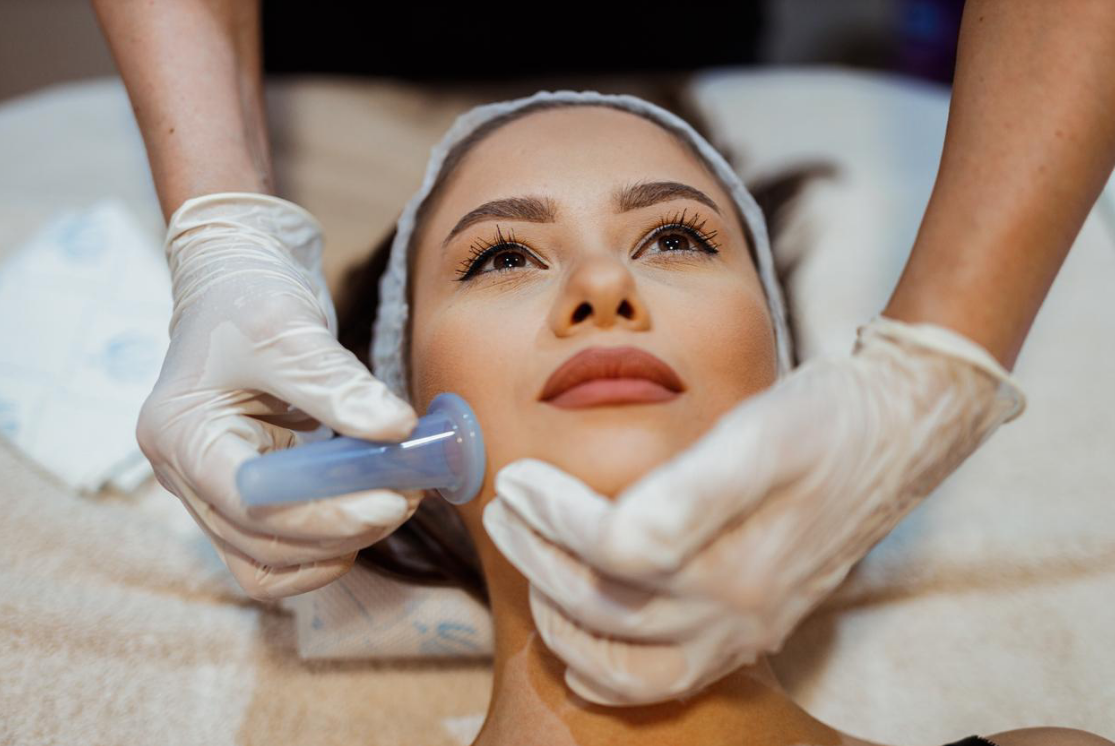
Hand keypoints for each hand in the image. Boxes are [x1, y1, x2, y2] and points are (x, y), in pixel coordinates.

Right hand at [137, 193, 420, 600]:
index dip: (323, 514)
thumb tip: (399, 430)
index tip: (391, 499)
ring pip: (269, 560)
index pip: (249, 502)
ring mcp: (211, 490)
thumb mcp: (289, 328)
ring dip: (338, 544)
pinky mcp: (245, 493)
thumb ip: (340, 383)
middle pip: (261, 542)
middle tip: (408, 496)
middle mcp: (185, 474)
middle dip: (341, 529)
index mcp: (181, 433)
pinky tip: (369, 508)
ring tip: (396, 499)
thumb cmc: (248, 295)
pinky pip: (280, 549)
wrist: (237, 281)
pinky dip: (327, 542)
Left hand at [483, 315, 1024, 704]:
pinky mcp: (748, 631)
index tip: (520, 478)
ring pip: (625, 666)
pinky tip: (576, 643)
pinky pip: (660, 683)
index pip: (611, 554)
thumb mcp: (762, 434)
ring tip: (528, 568)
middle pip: (605, 610)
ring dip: (562, 624)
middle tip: (504, 511)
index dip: (554, 518)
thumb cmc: (829, 420)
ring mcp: (742, 630)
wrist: (899, 433)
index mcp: (734, 562)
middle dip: (538, 558)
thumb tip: (613, 535)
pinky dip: (605, 672)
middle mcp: (736, 613)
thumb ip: (688, 492)